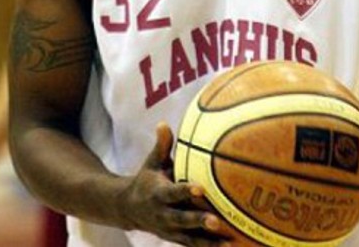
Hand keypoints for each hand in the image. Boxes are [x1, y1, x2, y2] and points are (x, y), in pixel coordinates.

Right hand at [120, 123, 231, 246]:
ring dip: (208, 243)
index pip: (173, 192)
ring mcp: (169, 230)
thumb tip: (164, 123)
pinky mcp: (176, 239)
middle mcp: (163, 214)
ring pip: (190, 238)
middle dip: (199, 221)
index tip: (201, 188)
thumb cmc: (147, 179)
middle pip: (182, 219)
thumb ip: (162, 146)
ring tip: (229, 244)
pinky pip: (193, 246)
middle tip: (217, 221)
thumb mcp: (152, 162)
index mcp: (158, 193)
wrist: (128, 208)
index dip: (186, 190)